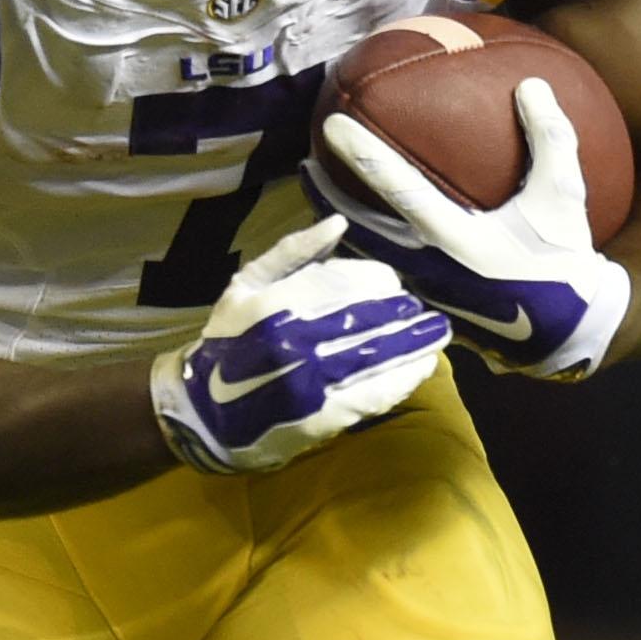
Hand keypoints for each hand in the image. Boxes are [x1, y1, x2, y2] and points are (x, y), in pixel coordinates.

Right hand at [151, 215, 451, 474]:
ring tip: (435, 334)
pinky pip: (380, 390)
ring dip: (417, 342)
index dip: (381, 283)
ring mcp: (316, 379)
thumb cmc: (228, 341)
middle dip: (405, 313)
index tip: (390, 286)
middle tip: (421, 312)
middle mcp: (299, 338)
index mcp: (278, 302)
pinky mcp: (328, 414)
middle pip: (375, 316)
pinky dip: (407, 376)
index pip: (353, 282)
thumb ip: (293, 253)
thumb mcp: (245, 285)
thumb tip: (339, 225)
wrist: (205, 412)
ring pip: (385, 353)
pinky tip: (423, 366)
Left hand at [307, 78, 631, 378]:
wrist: (567, 329)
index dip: (363, 154)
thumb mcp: (563, 195)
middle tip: (303, 161)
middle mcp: (426, 266)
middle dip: (326, 193)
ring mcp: (419, 289)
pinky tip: (351, 227)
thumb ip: (549, 137)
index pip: (397, 188)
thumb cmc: (563, 260)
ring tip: (316, 192)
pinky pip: (379, 270)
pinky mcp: (422, 302)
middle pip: (357, 226)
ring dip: (337, 221)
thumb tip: (532, 84)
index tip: (332, 123)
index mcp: (454, 239)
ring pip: (362, 252)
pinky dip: (359, 246)